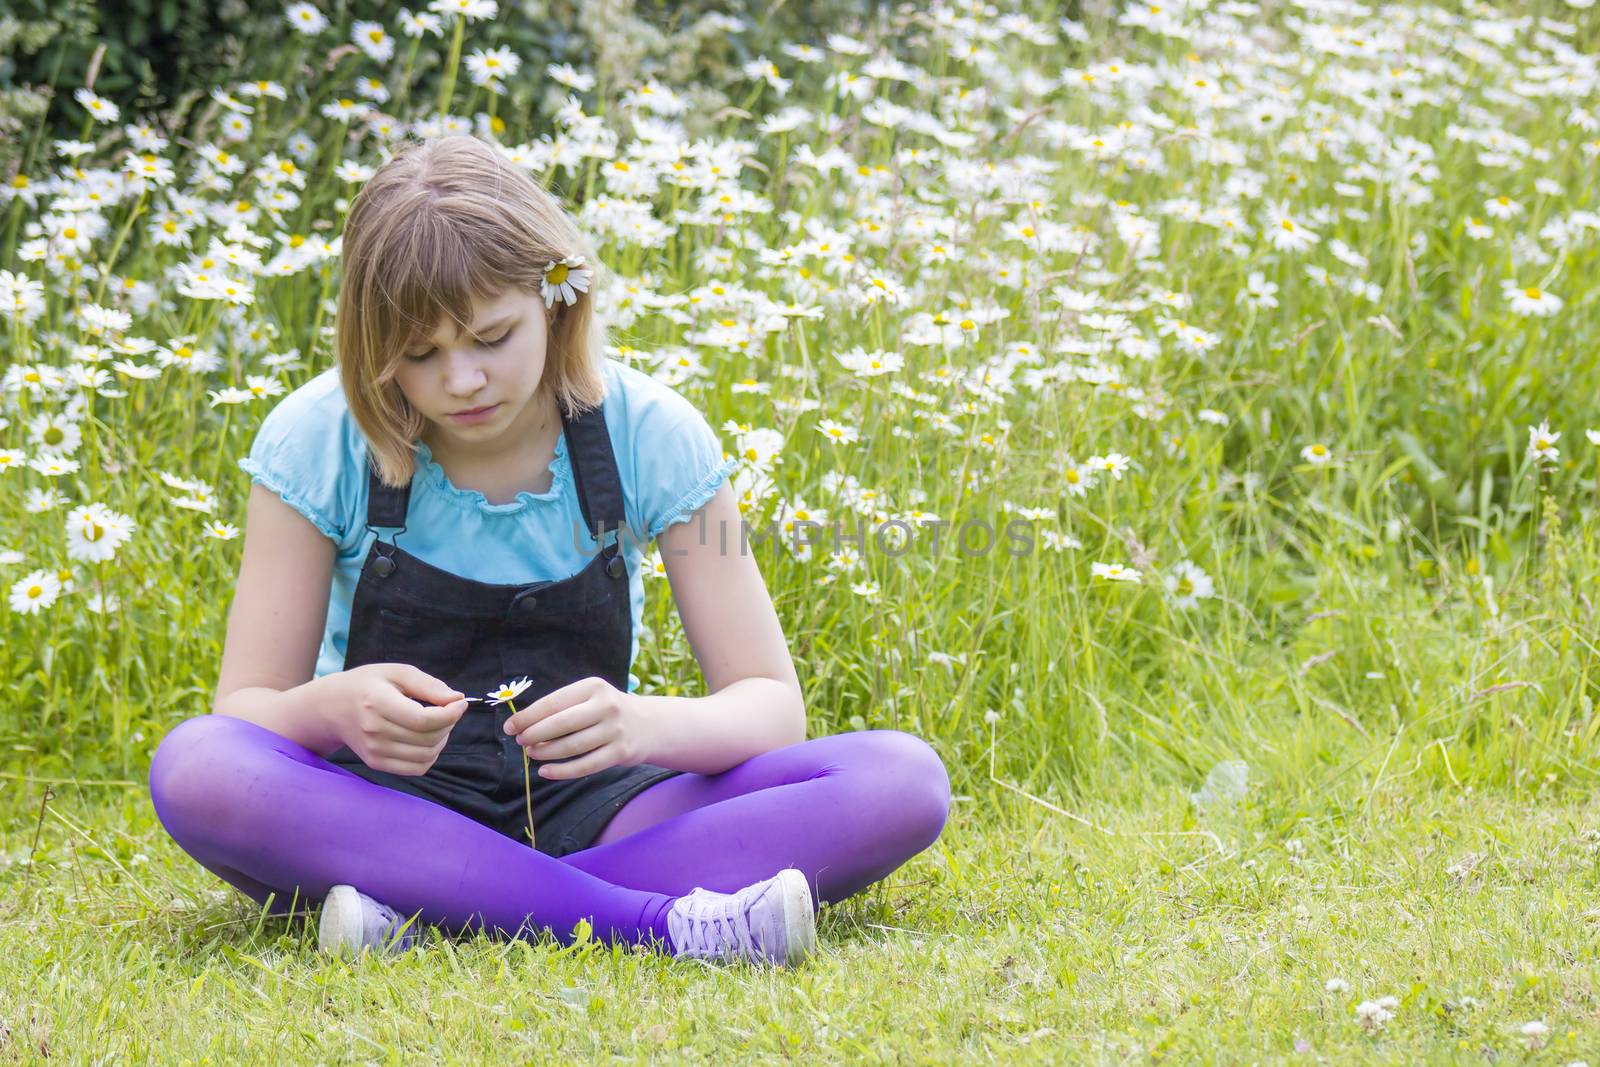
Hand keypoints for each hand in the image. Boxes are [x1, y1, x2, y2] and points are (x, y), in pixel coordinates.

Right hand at [322, 663, 468, 776]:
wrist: (331, 708)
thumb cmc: (367, 685)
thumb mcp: (395, 673)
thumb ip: (428, 685)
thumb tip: (456, 699)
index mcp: (377, 702)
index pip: (423, 719)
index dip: (450, 713)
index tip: (460, 703)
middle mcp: (373, 730)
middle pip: (428, 738)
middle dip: (449, 723)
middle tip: (447, 709)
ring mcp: (374, 750)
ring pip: (426, 755)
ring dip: (442, 739)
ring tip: (437, 723)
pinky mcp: (376, 763)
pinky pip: (417, 768)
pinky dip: (431, 755)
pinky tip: (427, 738)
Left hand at [502, 676, 652, 780]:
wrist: (648, 725)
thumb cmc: (606, 710)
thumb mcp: (590, 697)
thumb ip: (562, 707)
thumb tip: (523, 724)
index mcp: (593, 687)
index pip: (553, 702)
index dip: (528, 716)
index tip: (510, 727)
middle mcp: (606, 706)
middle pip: (561, 724)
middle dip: (534, 734)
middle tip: (520, 741)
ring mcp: (615, 730)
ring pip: (571, 746)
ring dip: (546, 752)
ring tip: (532, 753)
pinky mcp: (621, 752)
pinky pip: (585, 765)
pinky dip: (561, 771)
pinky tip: (545, 771)